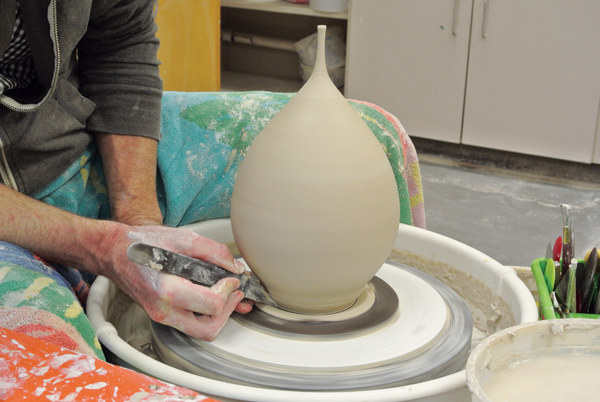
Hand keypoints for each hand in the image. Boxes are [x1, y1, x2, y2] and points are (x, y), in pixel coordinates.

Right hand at [103, 225, 252, 340]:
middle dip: (228, 311)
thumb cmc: (143, 243)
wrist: (115, 251)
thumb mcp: (183, 239)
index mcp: (167, 291)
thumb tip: (234, 267)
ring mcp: (161, 316)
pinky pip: (190, 324)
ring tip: (229, 295)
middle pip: (208, 329)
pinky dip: (208, 314)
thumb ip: (214, 252)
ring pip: (200, 331)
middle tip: (236, 292)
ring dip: (220, 316)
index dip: (229, 292)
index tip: (232, 278)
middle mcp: (163, 310)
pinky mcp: (162, 315)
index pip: (211, 305)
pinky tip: (216, 298)